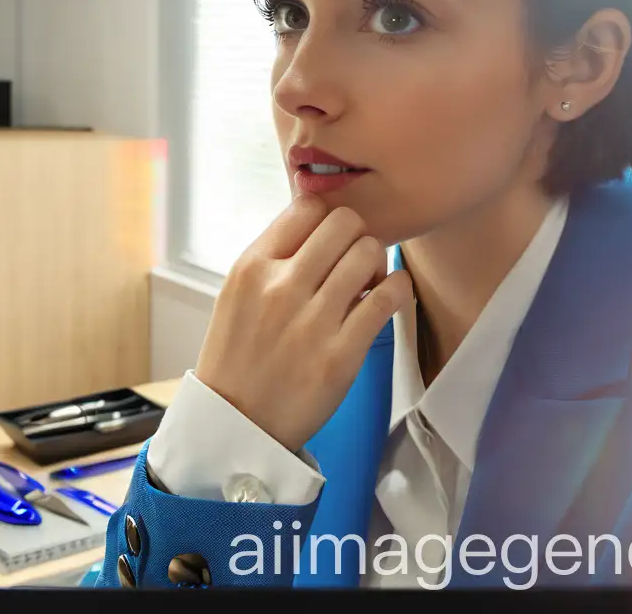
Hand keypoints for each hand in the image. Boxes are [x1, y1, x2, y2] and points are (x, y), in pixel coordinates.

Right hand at [194, 195, 412, 451]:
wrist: (234, 426)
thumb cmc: (240, 355)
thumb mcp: (238, 293)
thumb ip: (275, 256)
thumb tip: (320, 220)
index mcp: (252, 267)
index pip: (307, 207)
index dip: (328, 218)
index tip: (332, 239)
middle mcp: (280, 287)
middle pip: (345, 222)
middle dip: (357, 236)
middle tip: (355, 260)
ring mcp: (312, 321)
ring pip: (368, 252)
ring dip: (377, 263)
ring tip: (369, 283)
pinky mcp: (341, 354)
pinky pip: (388, 297)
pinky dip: (397, 288)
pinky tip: (388, 296)